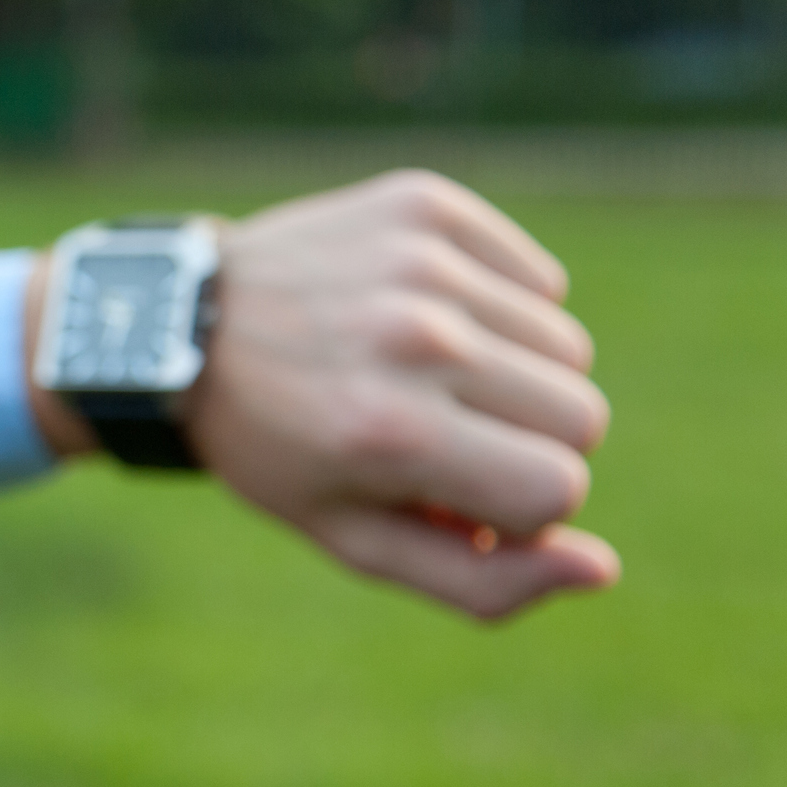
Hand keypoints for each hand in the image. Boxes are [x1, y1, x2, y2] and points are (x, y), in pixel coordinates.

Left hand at [30, 171, 618, 620]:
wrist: (183, 322)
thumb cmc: (274, 446)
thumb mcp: (351, 537)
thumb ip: (480, 581)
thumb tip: (603, 569)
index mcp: (391, 433)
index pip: (558, 487)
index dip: (517, 508)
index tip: (454, 494)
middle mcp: (415, 338)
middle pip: (582, 415)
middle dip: (525, 443)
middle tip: (442, 435)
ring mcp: (421, 262)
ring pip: (568, 346)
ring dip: (513, 376)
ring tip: (426, 376)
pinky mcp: (426, 205)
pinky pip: (541, 280)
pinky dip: (501, 310)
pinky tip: (425, 317)